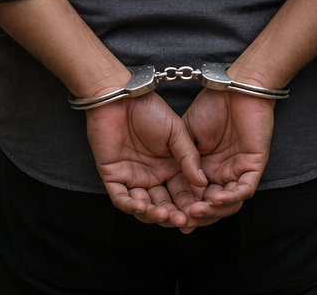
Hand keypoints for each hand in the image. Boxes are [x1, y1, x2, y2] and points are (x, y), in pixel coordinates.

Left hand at [86, 93, 206, 226]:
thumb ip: (188, 156)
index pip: (183, 193)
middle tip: (183, 220)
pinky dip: (130, 206)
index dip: (192, 204)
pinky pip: (121, 199)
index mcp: (171, 167)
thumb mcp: (176, 132)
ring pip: (144, 207)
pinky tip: (142, 207)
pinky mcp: (114, 177)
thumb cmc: (149, 109)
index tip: (201, 211)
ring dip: (154, 214)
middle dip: (174, 215)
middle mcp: (153, 177)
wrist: (120, 98)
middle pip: (165, 204)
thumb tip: (202, 182)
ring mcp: (133, 178)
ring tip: (164, 214)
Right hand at [175, 87, 274, 228]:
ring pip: (228, 204)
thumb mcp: (185, 134)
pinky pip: (244, 190)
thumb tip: (170, 187)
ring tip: (196, 211)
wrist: (233, 88)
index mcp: (205, 169)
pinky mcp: (253, 166)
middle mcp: (222, 174)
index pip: (193, 196)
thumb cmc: (211, 106)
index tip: (165, 215)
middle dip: (196, 215)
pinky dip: (230, 197)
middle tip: (181, 220)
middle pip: (211, 206)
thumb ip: (180, 159)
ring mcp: (238, 171)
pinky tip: (215, 198)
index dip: (180, 208)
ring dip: (212, 211)